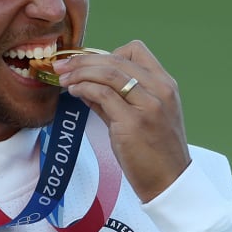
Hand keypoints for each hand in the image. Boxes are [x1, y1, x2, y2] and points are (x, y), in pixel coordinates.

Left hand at [53, 40, 191, 202]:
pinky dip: (84, 88)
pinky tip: (74, 92)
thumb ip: (115, 99)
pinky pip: (102, 94)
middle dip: (83, 59)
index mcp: (165, 84)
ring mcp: (148, 105)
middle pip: (116, 59)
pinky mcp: (133, 122)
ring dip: (80, 72)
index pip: (136, 50)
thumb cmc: (155, 152)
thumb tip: (85, 85)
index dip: (107, 53)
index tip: (87, 63)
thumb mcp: (142, 117)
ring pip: (108, 73)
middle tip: (62, 65)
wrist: (170, 182)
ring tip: (64, 78)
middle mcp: (160, 90)